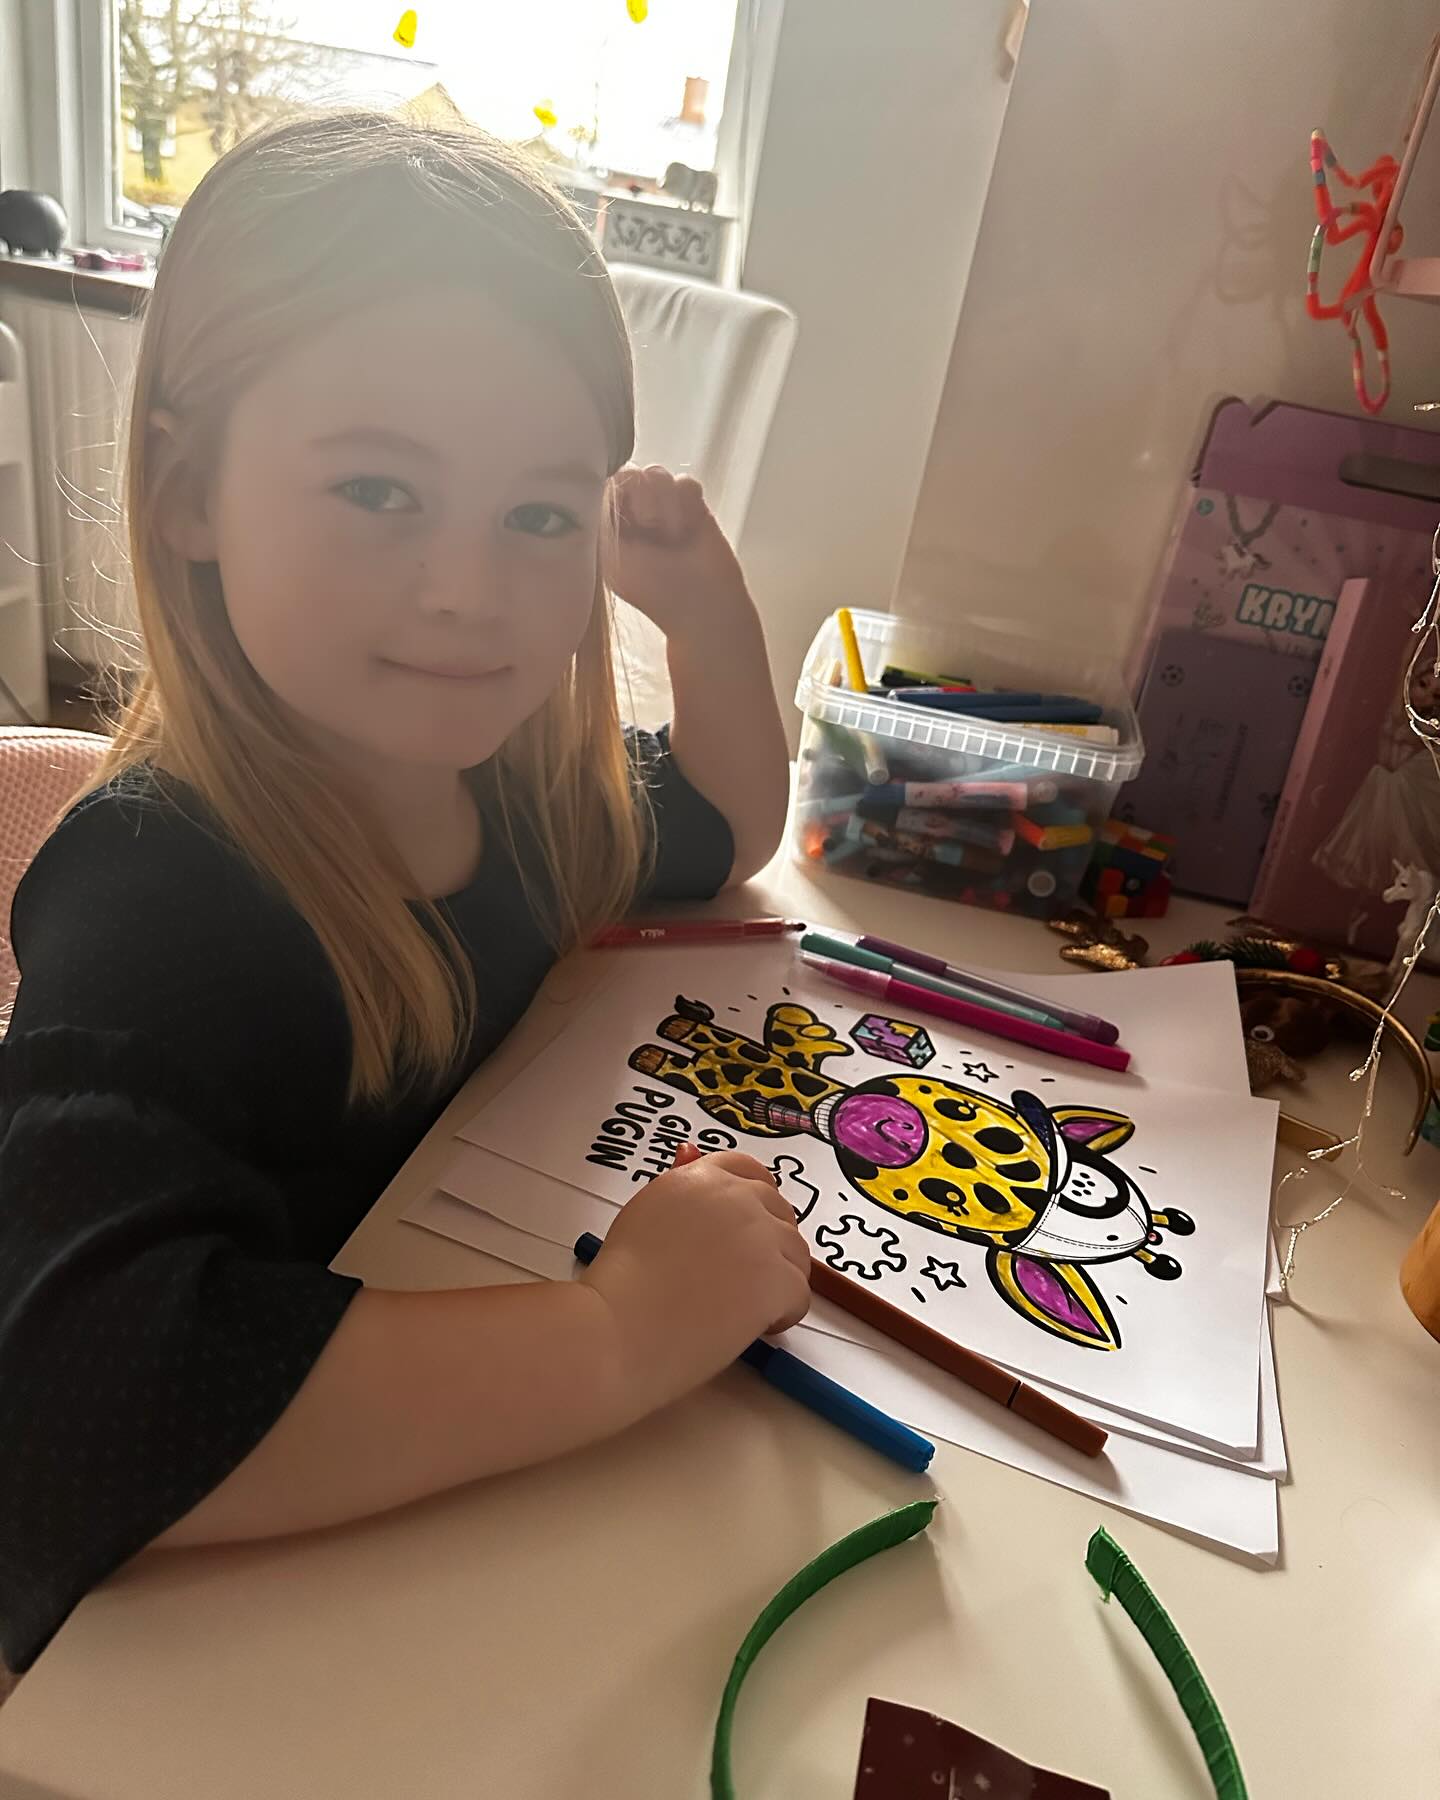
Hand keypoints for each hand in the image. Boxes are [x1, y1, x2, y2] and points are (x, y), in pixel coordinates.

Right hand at [582, 1143, 811, 1409]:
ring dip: (779, 1279)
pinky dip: (782, 1315)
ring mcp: (759, 1236)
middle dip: (770, 1243)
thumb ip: (680, 1190)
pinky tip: (751, 1327)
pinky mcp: (776, 1278)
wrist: (619, 1325)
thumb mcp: (645, 1214)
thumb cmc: (620, 1283)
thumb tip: (690, 1154)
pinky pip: (800, 1294)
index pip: (748, 1171)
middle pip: (779, 1211)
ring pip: (796, 1254)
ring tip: (742, 1307)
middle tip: (743, 1277)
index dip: (756, 1199)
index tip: (751, 1225)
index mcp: (699, 1177)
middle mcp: (734, 1197)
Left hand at [609, 464, 750, 638]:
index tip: (627, 517)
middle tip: (651, 528)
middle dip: (642, 500)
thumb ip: (600, 521)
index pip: (601, 485)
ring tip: (673, 534)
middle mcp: (632, 512)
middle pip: (629, 472)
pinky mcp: (691, 505)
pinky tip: (690, 528)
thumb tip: (601, 488)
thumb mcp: (611, 558)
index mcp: (608, 526)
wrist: (703, 603)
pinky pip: (685, 482)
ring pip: (656, 473)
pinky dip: (688, 504)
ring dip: (665, 505)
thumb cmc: (654, 590)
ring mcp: (662, 506)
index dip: (615, 493)